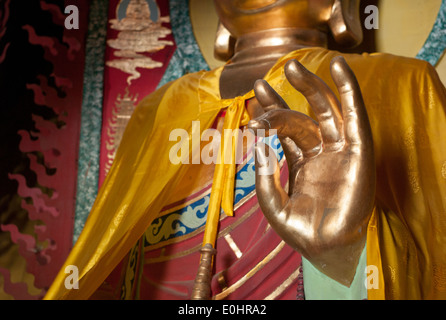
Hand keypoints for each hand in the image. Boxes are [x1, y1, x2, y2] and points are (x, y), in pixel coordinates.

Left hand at [248, 56, 374, 285]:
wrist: (324, 250)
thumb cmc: (299, 230)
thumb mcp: (272, 202)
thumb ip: (263, 173)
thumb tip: (257, 141)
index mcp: (302, 162)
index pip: (286, 129)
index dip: (272, 109)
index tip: (256, 91)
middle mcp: (321, 152)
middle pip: (304, 115)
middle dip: (289, 94)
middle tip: (269, 76)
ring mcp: (339, 151)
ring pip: (327, 111)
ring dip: (313, 86)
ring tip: (293, 66)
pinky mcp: (358, 152)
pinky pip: (354, 117)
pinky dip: (349, 92)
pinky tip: (339, 68)